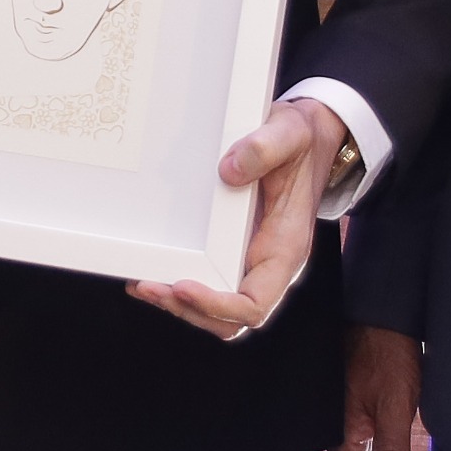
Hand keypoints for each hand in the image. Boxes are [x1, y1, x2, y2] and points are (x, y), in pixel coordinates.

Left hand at [128, 97, 339, 341]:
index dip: (218, 305)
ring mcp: (249, 260)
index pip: (255, 303)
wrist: (306, 137)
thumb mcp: (289, 133)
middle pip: (230, 318)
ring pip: (215, 309)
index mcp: (286, 249)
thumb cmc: (301, 141)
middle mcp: (268, 264)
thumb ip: (263, 148)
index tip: (183, 287)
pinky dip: (178, 287)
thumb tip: (228, 172)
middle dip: (189, 310)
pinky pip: (208, 282)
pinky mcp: (232, 249)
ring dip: (179, 305)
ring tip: (143, 285)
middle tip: (149, 287)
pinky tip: (150, 273)